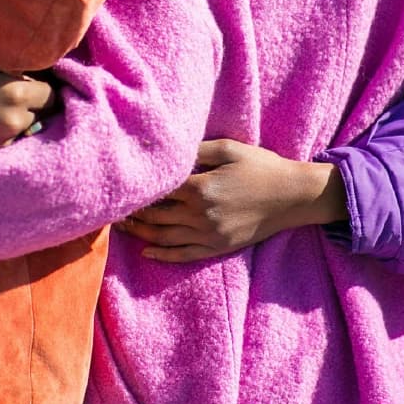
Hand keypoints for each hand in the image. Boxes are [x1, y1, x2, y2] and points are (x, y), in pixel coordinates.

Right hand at [0, 52, 54, 161]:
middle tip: (13, 100)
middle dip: (34, 108)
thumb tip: (36, 70)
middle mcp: (14, 119)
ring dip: (19, 124)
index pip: (51, 94)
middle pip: (43, 115)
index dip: (42, 89)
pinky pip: (9, 146)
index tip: (32, 86)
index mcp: (16, 91)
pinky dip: (4, 138)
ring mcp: (2, 141)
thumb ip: (12, 67)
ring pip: (27, 132)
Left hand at [121, 139, 346, 262]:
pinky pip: (184, 255)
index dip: (137, 190)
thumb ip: (196, 150)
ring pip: (165, 238)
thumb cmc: (261, 166)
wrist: (292, 196)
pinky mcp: (219, 247)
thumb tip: (168, 154)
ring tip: (121, 227)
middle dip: (132, 213)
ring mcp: (210, 234)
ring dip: (140, 233)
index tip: (120, 187)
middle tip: (111, 209)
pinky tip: (147, 251)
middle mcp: (201, 214)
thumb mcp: (229, 148)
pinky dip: (163, 255)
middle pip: (155, 216)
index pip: (157, 191)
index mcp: (200, 187)